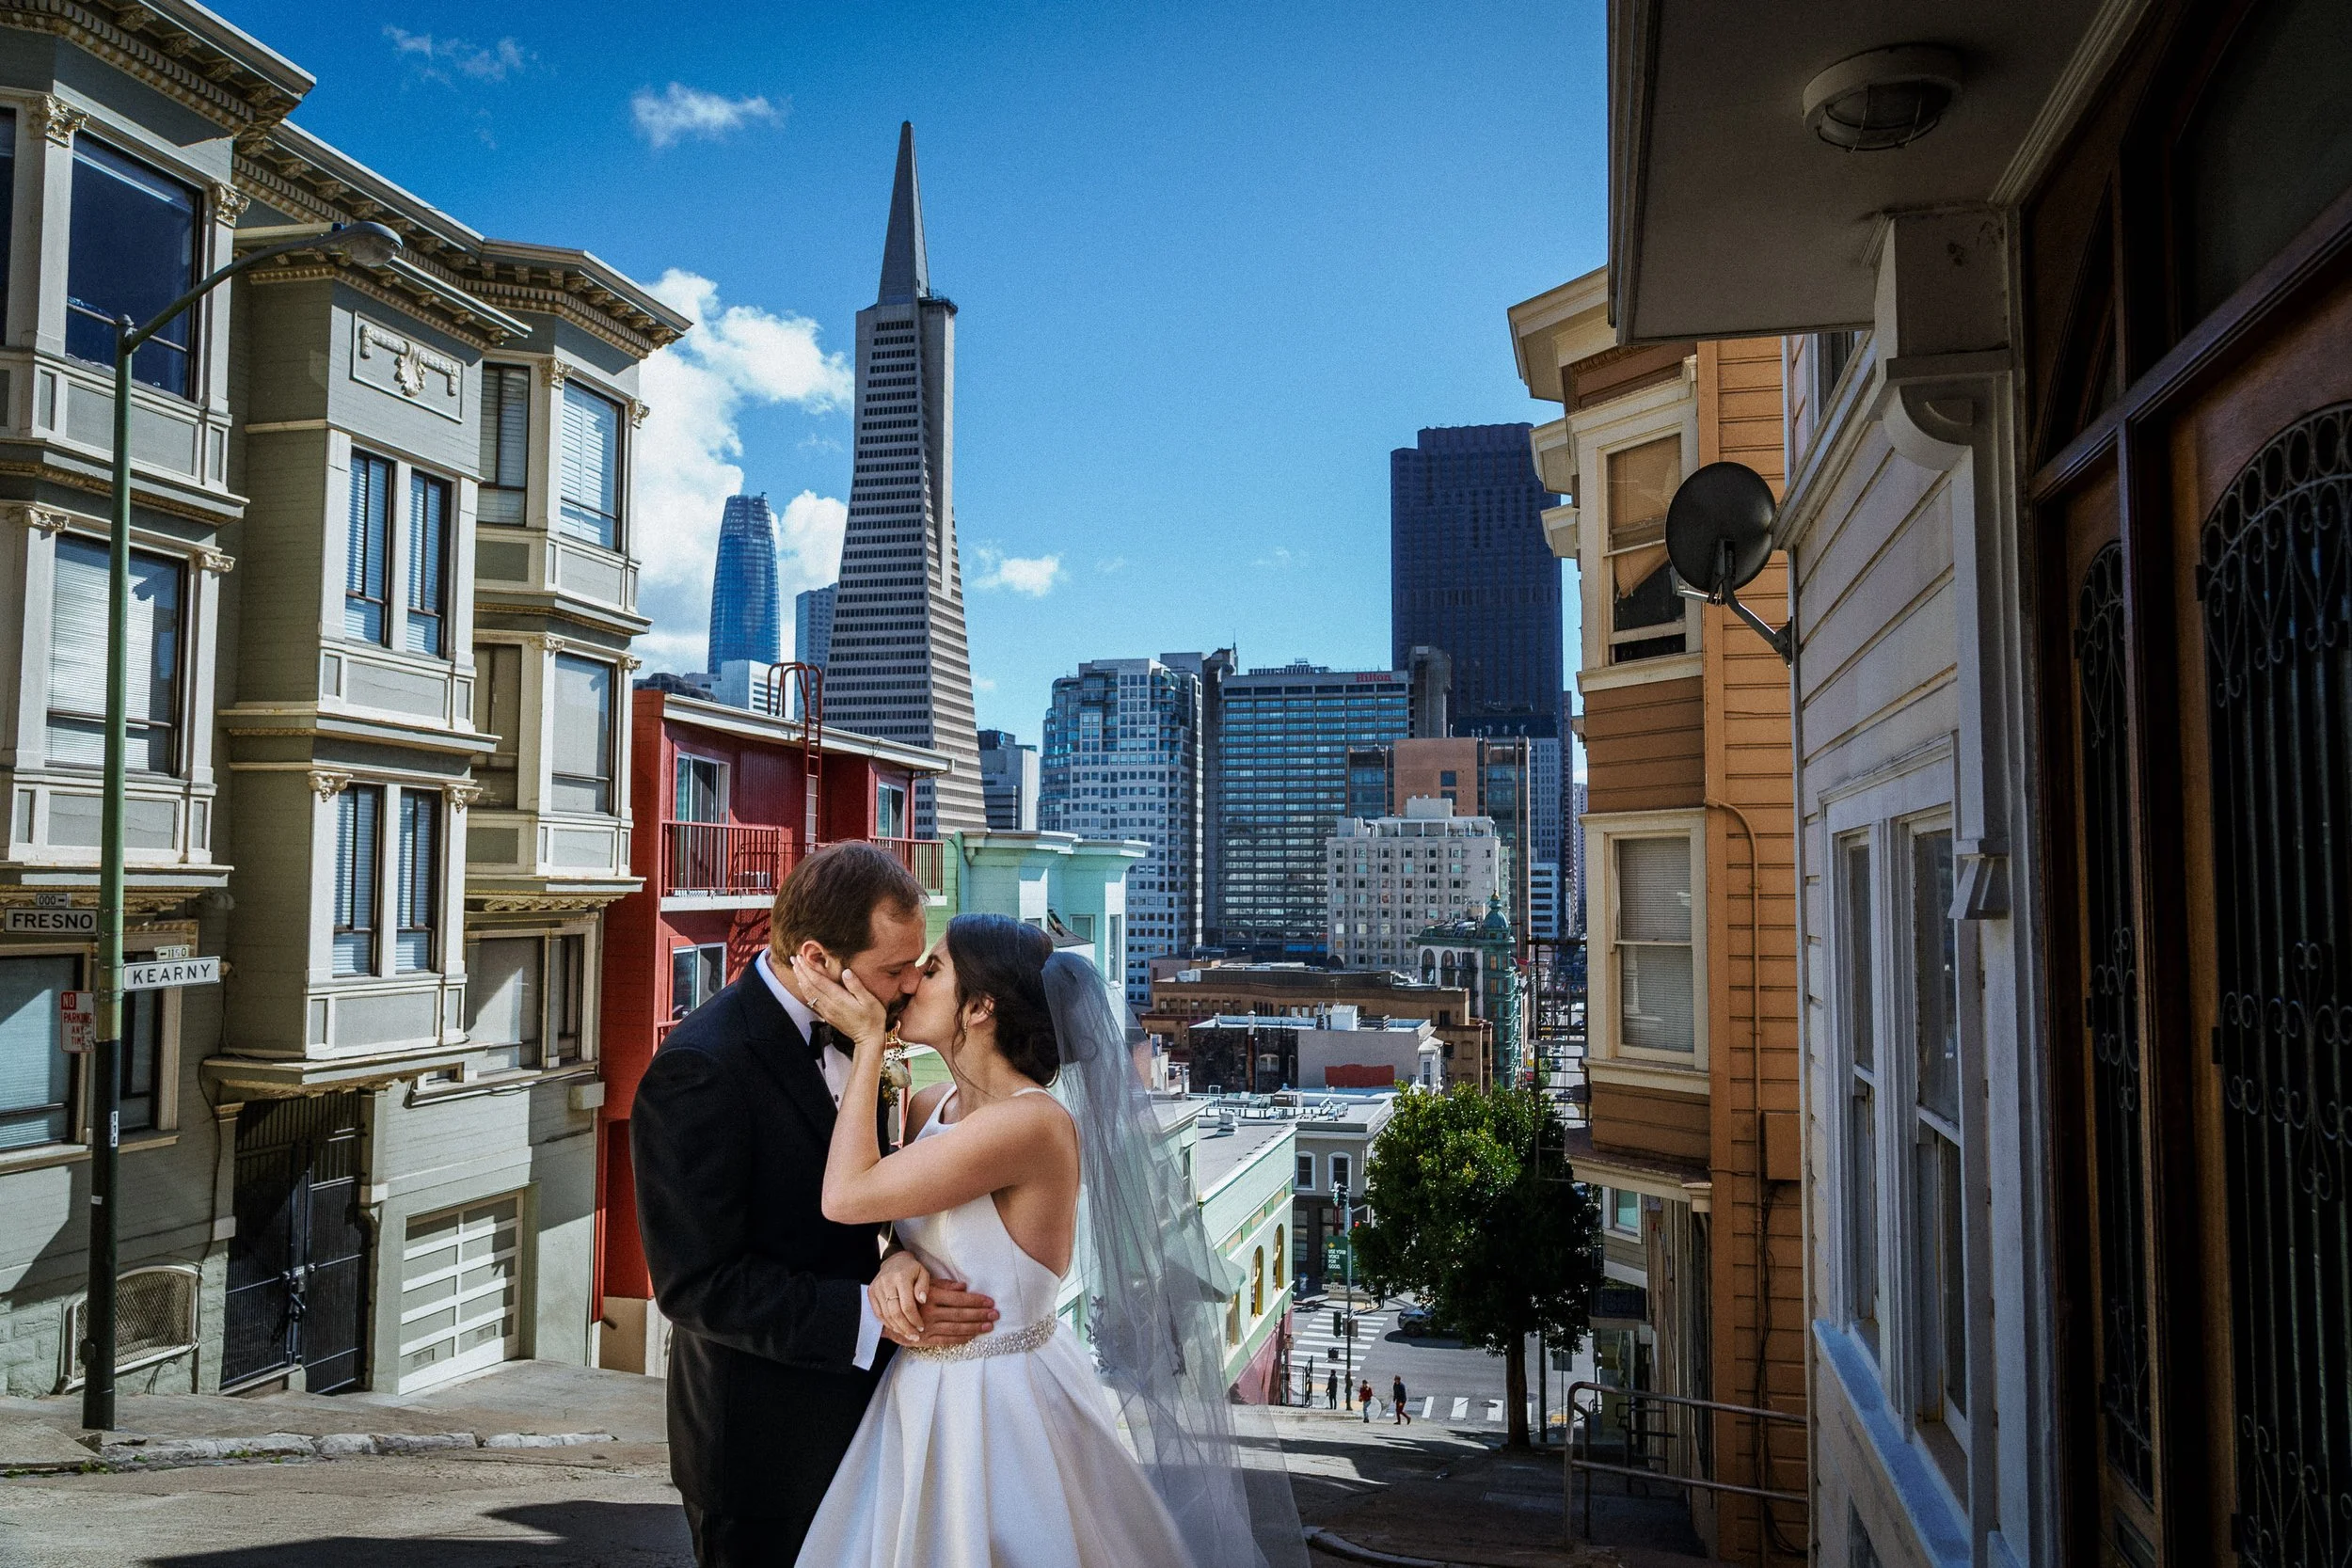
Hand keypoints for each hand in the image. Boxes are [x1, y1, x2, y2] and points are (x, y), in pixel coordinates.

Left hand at [791, 954, 890, 1050]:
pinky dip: (805, 991)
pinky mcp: (826, 1015)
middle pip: (810, 986)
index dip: (808, 969)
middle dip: (800, 971)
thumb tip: (846, 972)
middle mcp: (829, 1005)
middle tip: (794, 959)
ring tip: (795, 968)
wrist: (868, 1038)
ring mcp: (826, 1011)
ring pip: (808, 993)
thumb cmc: (872, 1018)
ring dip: (800, 979)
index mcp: (838, 999)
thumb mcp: (869, 1000)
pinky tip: (803, 985)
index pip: (818, 981)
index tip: (801, 958)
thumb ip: (856, 986)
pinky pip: (811, 1001)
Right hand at [868, 1251, 932, 1344]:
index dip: (914, 1319)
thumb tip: (922, 1301)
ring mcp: (876, 1288)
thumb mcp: (923, 1273)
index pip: (907, 1305)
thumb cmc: (912, 1269)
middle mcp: (886, 1283)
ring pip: (886, 1315)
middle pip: (895, 1313)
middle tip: (915, 1336)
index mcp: (901, 1277)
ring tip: (907, 1335)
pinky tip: (897, 1328)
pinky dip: (887, 1323)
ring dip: (897, 1328)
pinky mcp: (871, 1293)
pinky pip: (878, 1313)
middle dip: (906, 1328)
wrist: (894, 1260)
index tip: (921, 1327)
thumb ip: (924, 1286)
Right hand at [873, 1267, 997, 1349]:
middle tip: (995, 1315)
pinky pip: (946, 1340)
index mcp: (931, 1297)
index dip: (976, 1301)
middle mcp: (930, 1312)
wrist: (886, 1317)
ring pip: (956, 1328)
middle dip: (980, 1315)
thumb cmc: (909, 1297)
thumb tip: (963, 1287)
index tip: (990, 1302)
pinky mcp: (925, 1340)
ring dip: (974, 1327)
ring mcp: (928, 1328)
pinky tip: (973, 1336)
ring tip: (989, 1326)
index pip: (959, 1299)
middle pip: (960, 1314)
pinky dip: (961, 1339)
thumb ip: (944, 1286)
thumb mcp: (924, 1286)